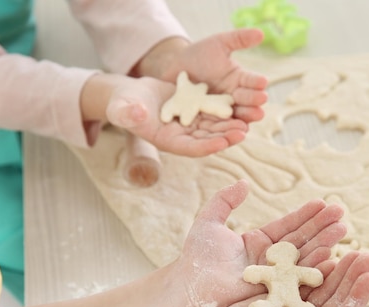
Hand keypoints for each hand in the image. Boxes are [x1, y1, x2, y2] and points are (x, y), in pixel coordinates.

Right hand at [103, 75, 247, 156]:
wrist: (131, 95)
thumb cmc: (122, 105)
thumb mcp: (122, 108)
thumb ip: (128, 113)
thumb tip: (137, 114)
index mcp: (167, 141)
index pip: (191, 148)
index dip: (207, 146)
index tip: (222, 142)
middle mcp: (181, 136)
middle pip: (207, 139)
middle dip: (225, 136)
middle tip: (243, 131)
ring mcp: (188, 125)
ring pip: (213, 127)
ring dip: (229, 125)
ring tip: (247, 121)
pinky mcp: (193, 111)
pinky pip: (211, 113)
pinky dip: (224, 111)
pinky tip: (239, 105)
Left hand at [137, 29, 267, 122]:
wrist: (173, 69)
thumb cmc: (197, 55)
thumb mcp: (218, 44)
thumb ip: (239, 39)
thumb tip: (261, 33)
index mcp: (240, 79)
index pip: (252, 82)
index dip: (257, 83)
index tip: (262, 82)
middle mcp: (235, 97)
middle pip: (248, 103)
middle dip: (253, 104)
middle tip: (259, 105)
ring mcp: (223, 110)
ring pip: (237, 118)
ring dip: (243, 121)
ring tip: (247, 122)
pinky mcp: (209, 121)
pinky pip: (219, 128)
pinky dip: (224, 132)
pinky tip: (227, 135)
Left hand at [166, 180, 346, 306]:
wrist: (189, 285)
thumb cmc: (197, 256)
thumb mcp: (210, 221)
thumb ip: (225, 200)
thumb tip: (244, 183)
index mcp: (258, 242)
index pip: (287, 225)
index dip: (305, 214)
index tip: (324, 203)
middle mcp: (269, 259)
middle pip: (300, 239)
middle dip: (321, 226)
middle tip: (341, 213)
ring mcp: (273, 275)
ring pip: (303, 256)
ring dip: (323, 242)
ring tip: (342, 229)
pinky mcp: (274, 290)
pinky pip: (297, 276)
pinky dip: (313, 266)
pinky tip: (330, 254)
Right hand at [201, 251, 368, 306]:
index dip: (358, 296)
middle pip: (337, 298)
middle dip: (351, 277)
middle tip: (366, 255)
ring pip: (322, 285)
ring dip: (337, 267)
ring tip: (351, 248)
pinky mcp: (283, 297)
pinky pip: (302, 277)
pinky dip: (313, 264)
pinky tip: (324, 250)